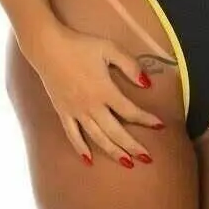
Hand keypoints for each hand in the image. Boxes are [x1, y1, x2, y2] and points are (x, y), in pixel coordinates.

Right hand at [24, 21, 165, 168]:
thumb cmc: (80, 45)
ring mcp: (75, 111)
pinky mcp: (62, 112)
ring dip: (113, 151)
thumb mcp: (109, 48)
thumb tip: (147, 84)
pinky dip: (81, 149)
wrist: (48, 47)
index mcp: (104, 90)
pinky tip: (89, 160)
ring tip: (127, 163)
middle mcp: (91, 106)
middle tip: (147, 158)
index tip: (161, 125)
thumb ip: (130, 65)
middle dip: (133, 146)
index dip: (147, 119)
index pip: (130, 111)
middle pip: (115, 132)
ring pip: (97, 138)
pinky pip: (72, 135)